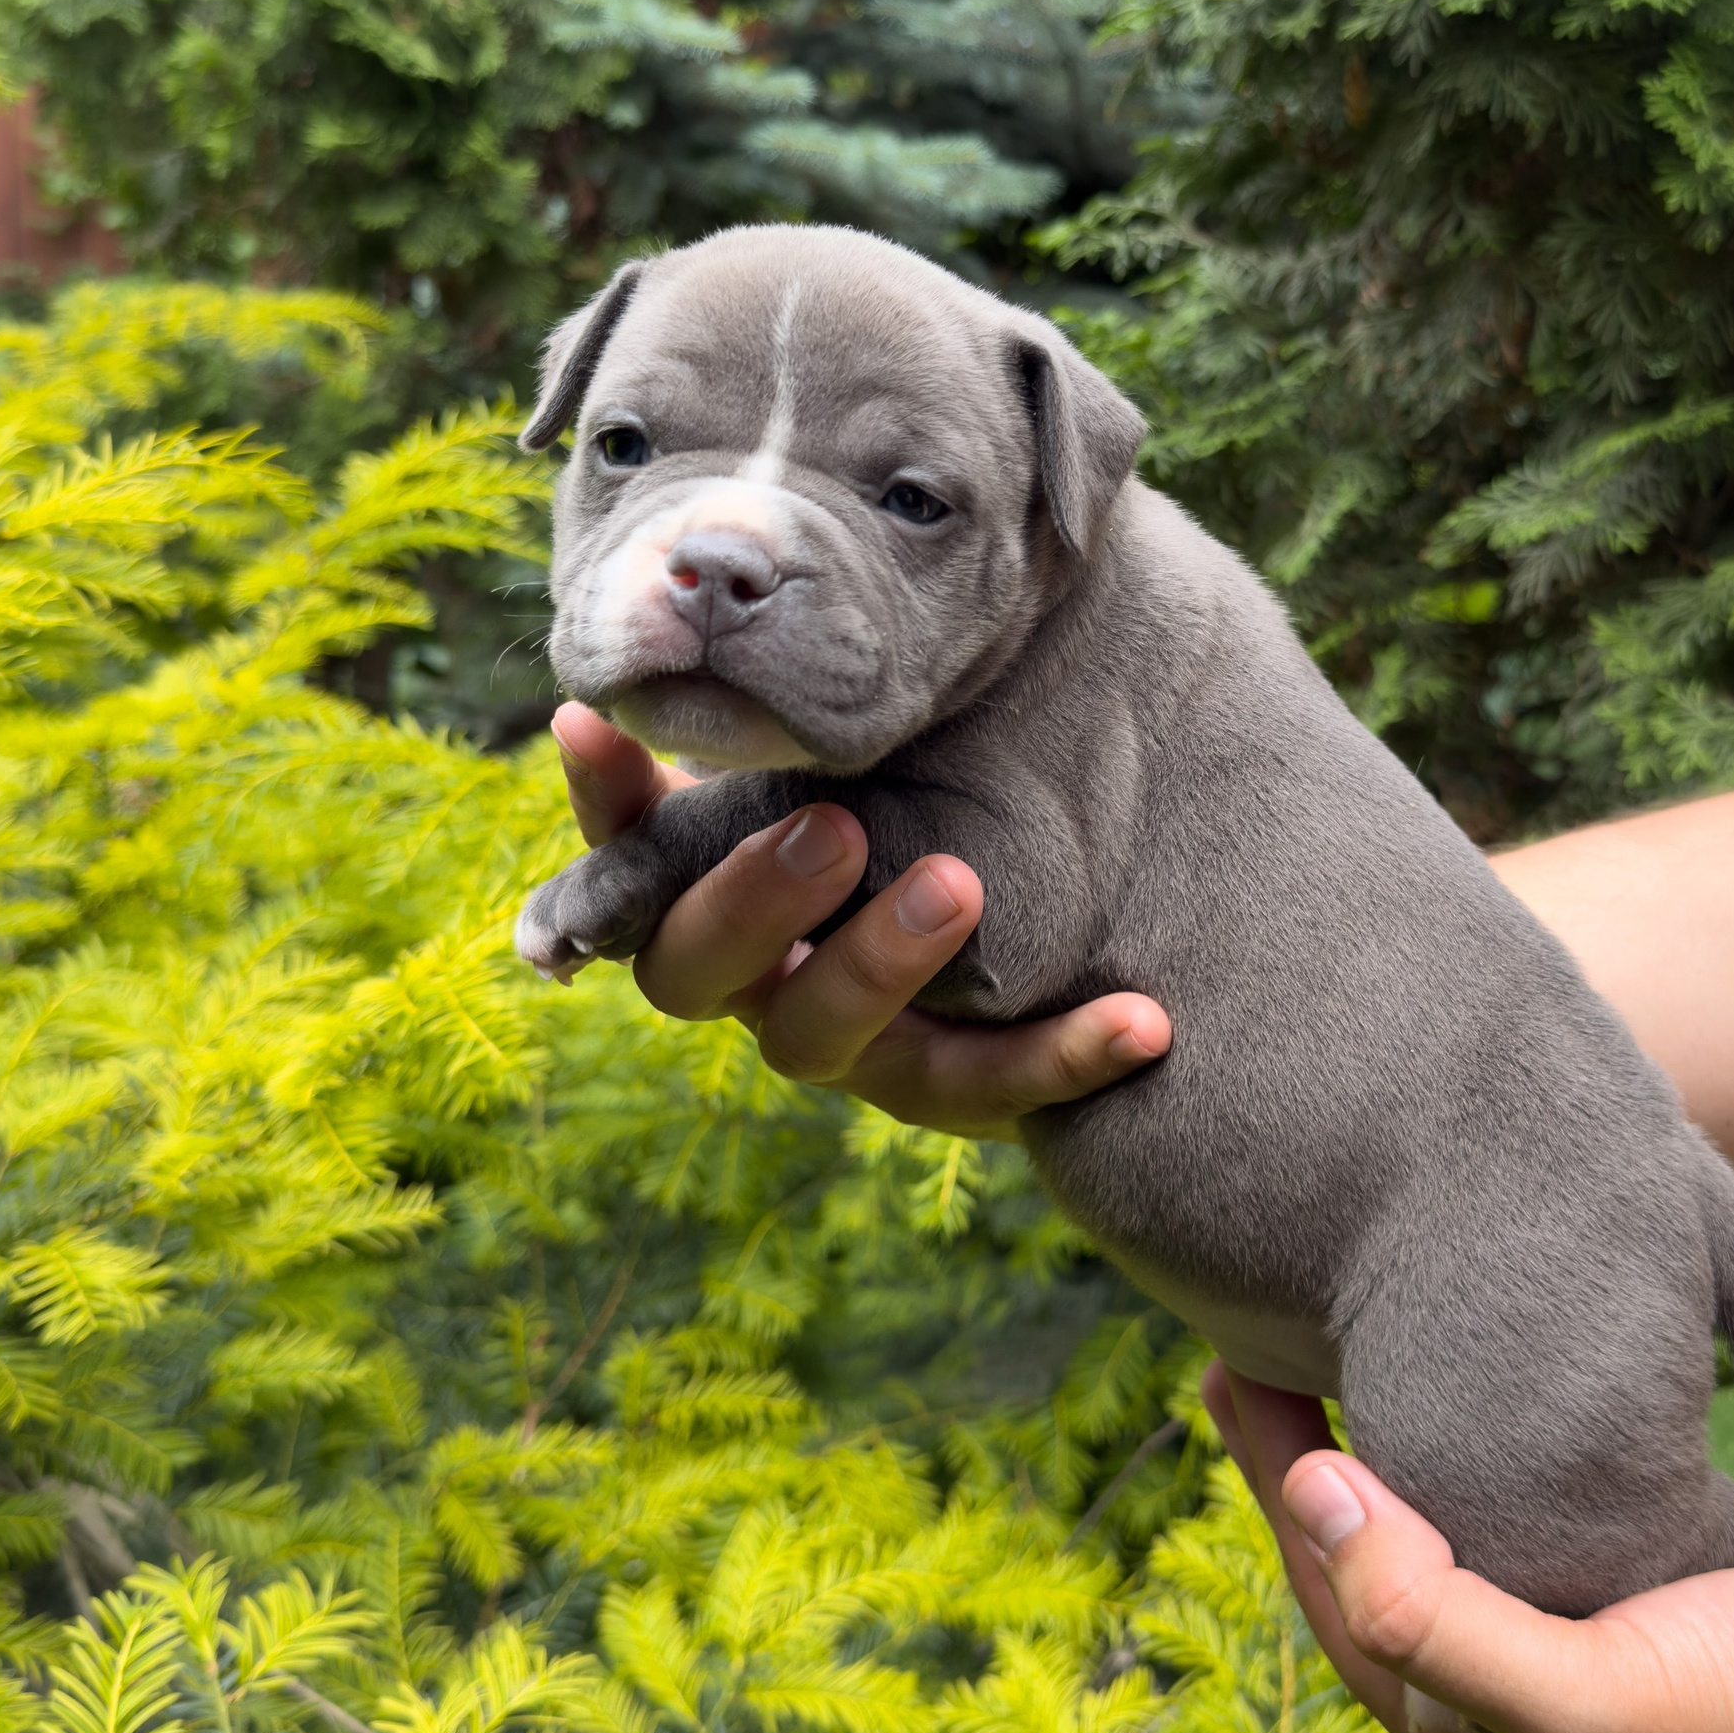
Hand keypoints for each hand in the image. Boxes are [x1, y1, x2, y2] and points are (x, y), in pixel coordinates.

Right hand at [547, 705, 1171, 1137]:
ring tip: (954, 883)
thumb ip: (788, 711)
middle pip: (698, 972)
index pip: (623, 863)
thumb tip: (662, 641)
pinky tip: (1144, 1019)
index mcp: (711, 905)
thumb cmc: (912, 809)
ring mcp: (852, 1051)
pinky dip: (1068, 1054)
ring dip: (881, 962)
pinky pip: (1001, 1086)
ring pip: (827, 1038)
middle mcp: (760, 987)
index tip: (588, 721)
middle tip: (824, 826)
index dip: (604, 805)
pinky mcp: (954, 1091)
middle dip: (752, 898)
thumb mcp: (854, 759)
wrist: (1033, 940)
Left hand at [1203, 1363, 1733, 1732]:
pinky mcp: (1653, 1593)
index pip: (1332, 1589)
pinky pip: (1539, 1508)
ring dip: (1398, 1439)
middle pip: (1377, 1557)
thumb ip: (1435, 1615)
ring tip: (1350, 1335)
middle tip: (1259, 1333)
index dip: (1275, 1479)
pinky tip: (1489, 1377)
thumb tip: (1319, 1496)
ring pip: (1453, 1527)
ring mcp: (1585, 1643)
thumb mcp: (1584, 1697)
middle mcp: (1512, 1698)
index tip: (1229, 1365)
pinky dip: (1495, 1444)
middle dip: (1313, 1454)